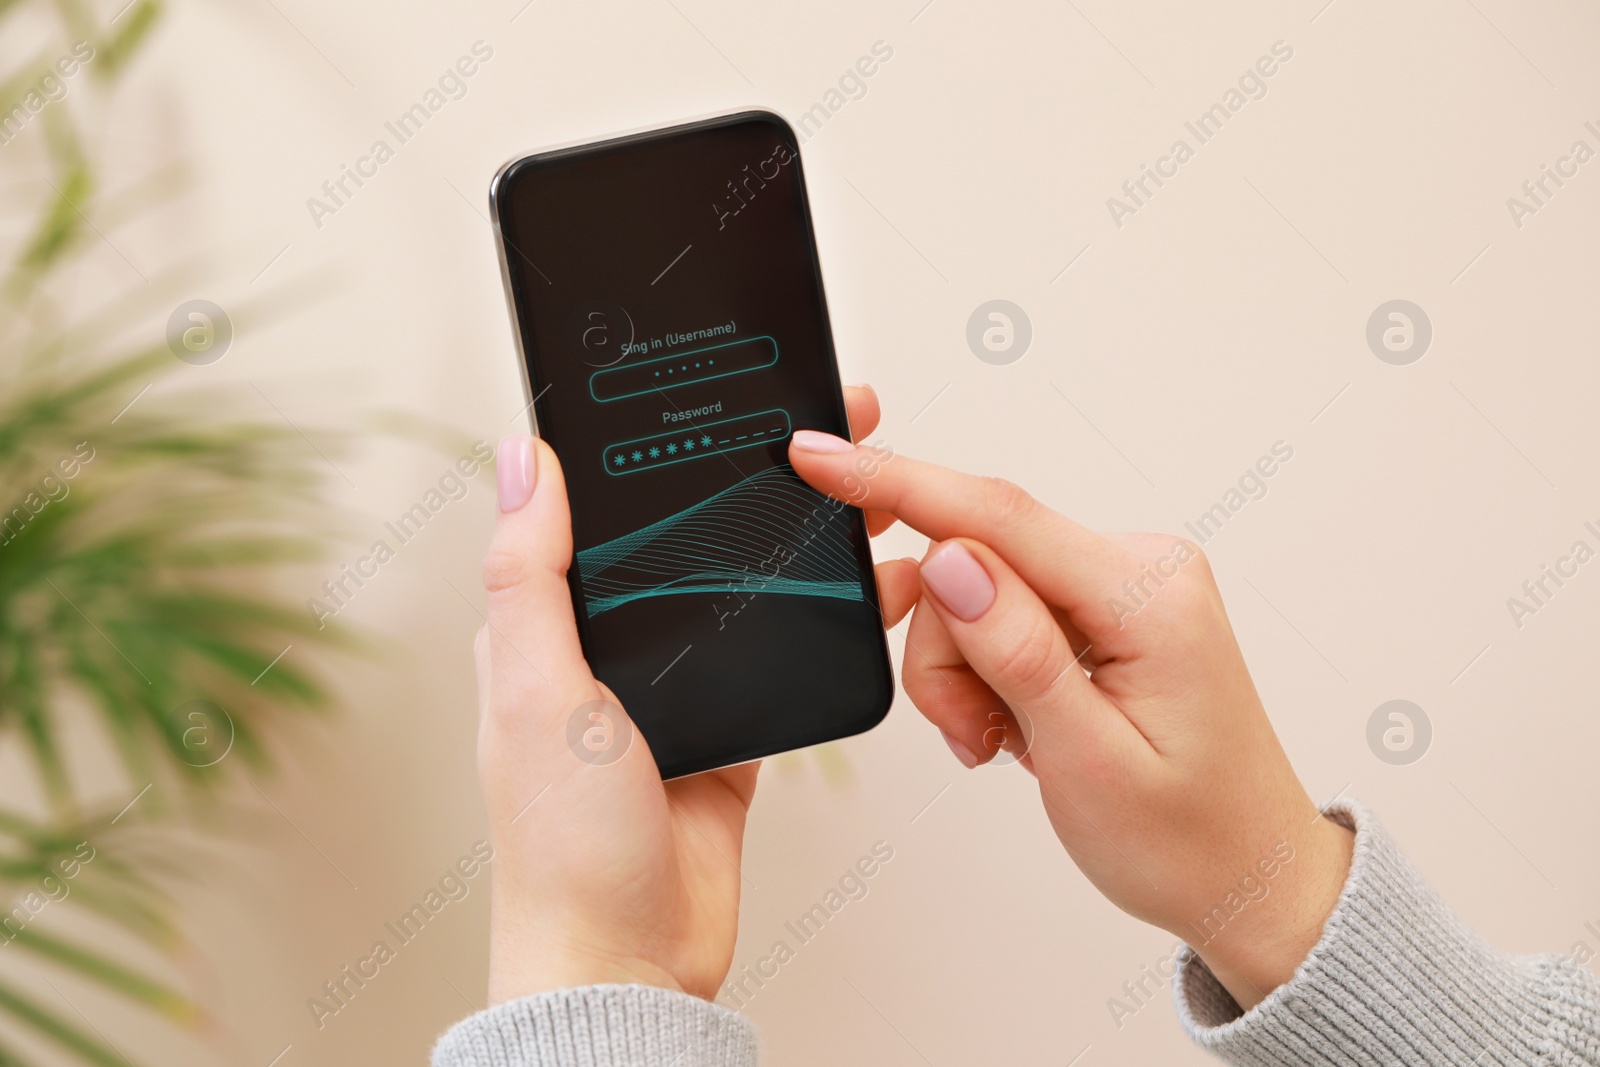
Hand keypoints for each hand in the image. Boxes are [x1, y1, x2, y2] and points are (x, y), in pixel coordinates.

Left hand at [476, 386, 917, 1004]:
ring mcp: (680, 687)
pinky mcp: (735, 728)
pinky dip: (829, 619)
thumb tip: (520, 455)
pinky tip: (873, 586)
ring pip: (747, 588)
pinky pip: (786, 654)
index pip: (607, 506)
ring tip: (866, 492)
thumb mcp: (536, 689)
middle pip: (691, 535)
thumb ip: (529, 574)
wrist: (628, 958)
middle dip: (756, 477)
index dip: (660, 443)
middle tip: (829, 424)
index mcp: (553, 623)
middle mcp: (614, 646)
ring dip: (802, 541)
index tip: (721, 389)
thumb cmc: (561, 840)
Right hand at [789, 428, 1352, 1010]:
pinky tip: (1013, 722)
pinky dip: (985, 669)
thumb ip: (1018, 653)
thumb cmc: (1189, 835)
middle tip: (972, 733)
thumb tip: (950, 562)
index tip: (818, 456)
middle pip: (974, 559)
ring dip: (963, 670)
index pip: (999, 516)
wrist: (1248, 874)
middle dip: (945, 650)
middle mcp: (1138, 566)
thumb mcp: (1089, 762)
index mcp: (1149, 594)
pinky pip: (1002, 609)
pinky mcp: (1100, 605)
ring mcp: (1120, 582)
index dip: (896, 482)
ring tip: (1000, 739)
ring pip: (976, 589)